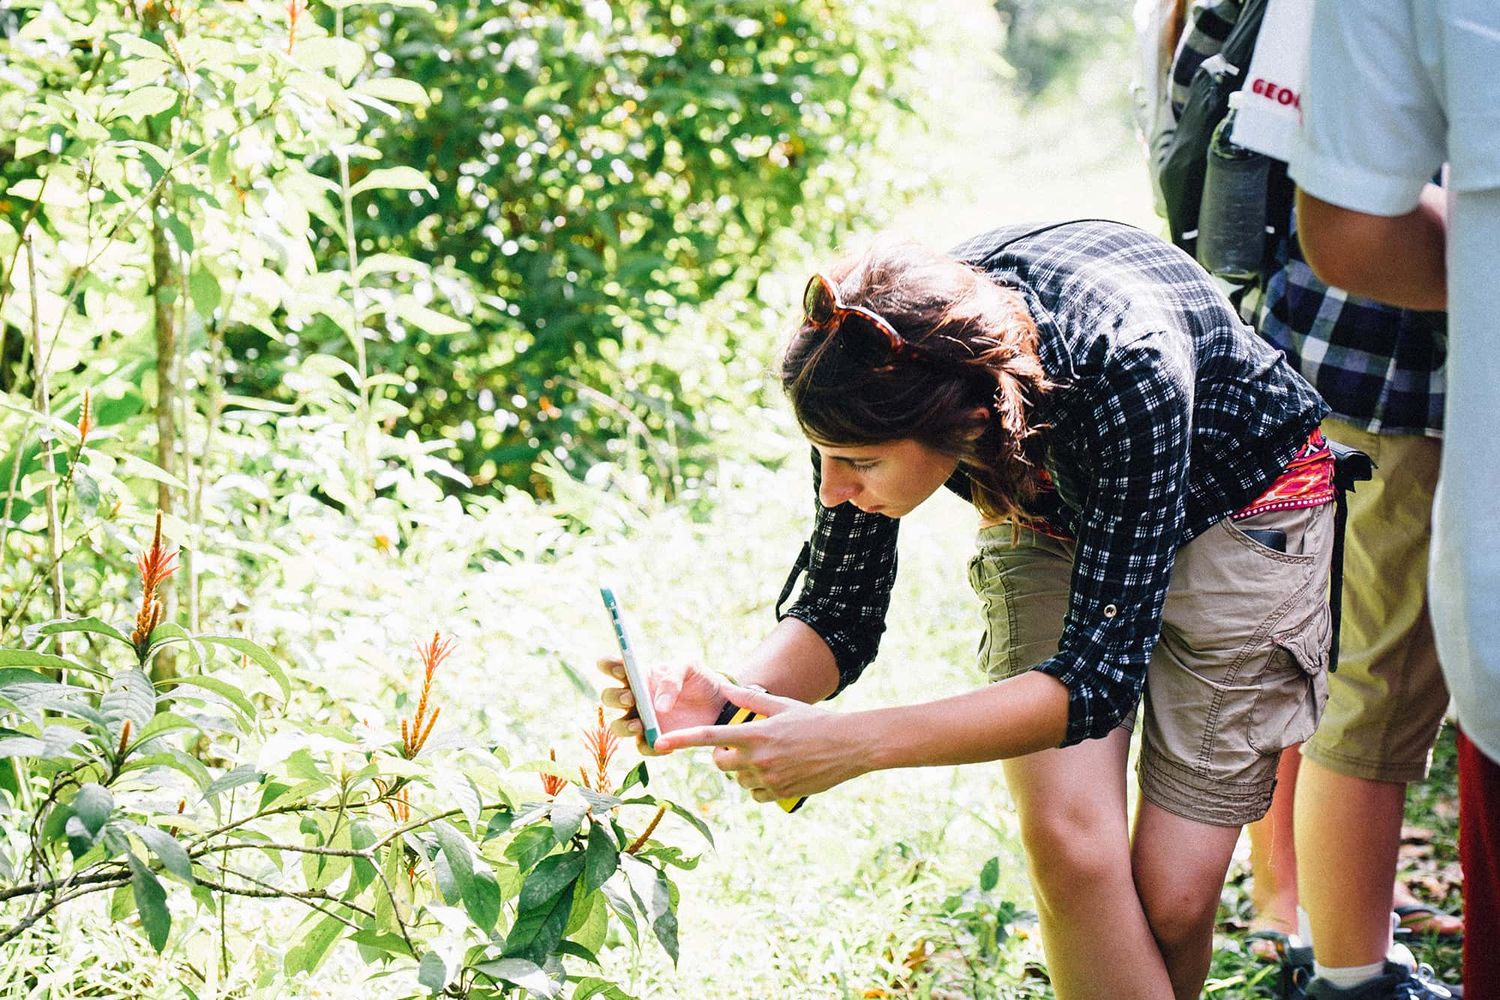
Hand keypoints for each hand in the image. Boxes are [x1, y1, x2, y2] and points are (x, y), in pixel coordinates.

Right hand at [597, 657, 726, 755]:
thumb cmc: (699, 679)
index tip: (618, 669)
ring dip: (624, 726)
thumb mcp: (690, 668)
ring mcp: (642, 720)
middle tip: (631, 698)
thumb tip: (659, 706)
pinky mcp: (654, 739)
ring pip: (618, 726)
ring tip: (639, 725)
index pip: (612, 666)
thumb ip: (672, 678)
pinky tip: (663, 742)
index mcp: (639, 675)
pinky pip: (642, 747)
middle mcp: (634, 698)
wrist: (720, 703)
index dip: (608, 666)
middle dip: (615, 698)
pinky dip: (649, 746)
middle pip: (609, 697)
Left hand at [652, 683, 873, 800]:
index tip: (659, 744)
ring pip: (740, 781)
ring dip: (746, 771)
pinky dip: (762, 787)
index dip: (681, 740)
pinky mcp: (781, 793)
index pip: (709, 737)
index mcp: (755, 734)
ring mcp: (770, 778)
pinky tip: (780, 773)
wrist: (849, 745)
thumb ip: (751, 699)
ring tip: (772, 757)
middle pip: (720, 763)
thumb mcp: (783, 705)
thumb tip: (726, 689)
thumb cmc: (815, 721)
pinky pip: (757, 795)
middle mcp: (758, 758)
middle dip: (723, 756)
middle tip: (742, 746)